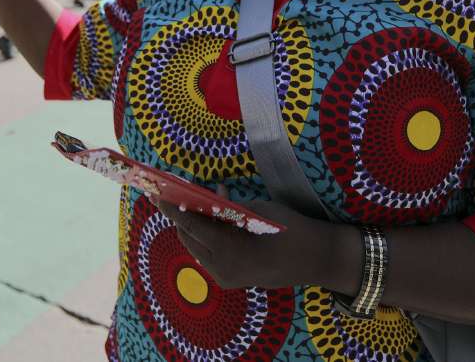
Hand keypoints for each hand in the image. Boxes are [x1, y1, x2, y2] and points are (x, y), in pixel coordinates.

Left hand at [154, 186, 332, 290]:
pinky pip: (210, 257)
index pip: (190, 225)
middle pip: (189, 239)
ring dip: (196, 228)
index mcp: (227, 249)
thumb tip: (207, 198)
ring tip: (199, 205)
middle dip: (181, 217)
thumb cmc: (290, 228)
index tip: (156, 193)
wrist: (317, 259)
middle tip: (176, 195)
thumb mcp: (255, 211)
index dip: (171, 208)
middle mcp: (221, 268)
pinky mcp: (233, 280)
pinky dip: (208, 239)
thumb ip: (227, 207)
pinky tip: (217, 222)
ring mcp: (227, 278)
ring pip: (198, 249)